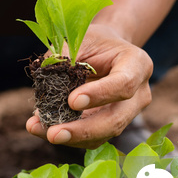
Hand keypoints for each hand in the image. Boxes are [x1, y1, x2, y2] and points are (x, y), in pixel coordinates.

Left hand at [25, 24, 152, 148]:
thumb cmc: (94, 42)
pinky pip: (92, 138)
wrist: (106, 50)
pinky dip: (67, 136)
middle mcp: (138, 93)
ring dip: (70, 137)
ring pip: (103, 134)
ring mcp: (127, 113)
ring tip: (39, 129)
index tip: (71, 101)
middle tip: (53, 134)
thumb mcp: (80, 39)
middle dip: (83, 130)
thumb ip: (63, 58)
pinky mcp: (112, 125)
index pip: (123, 84)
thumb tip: (44, 83)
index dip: (99, 95)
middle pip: (115, 119)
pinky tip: (42, 129)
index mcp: (137, 64)